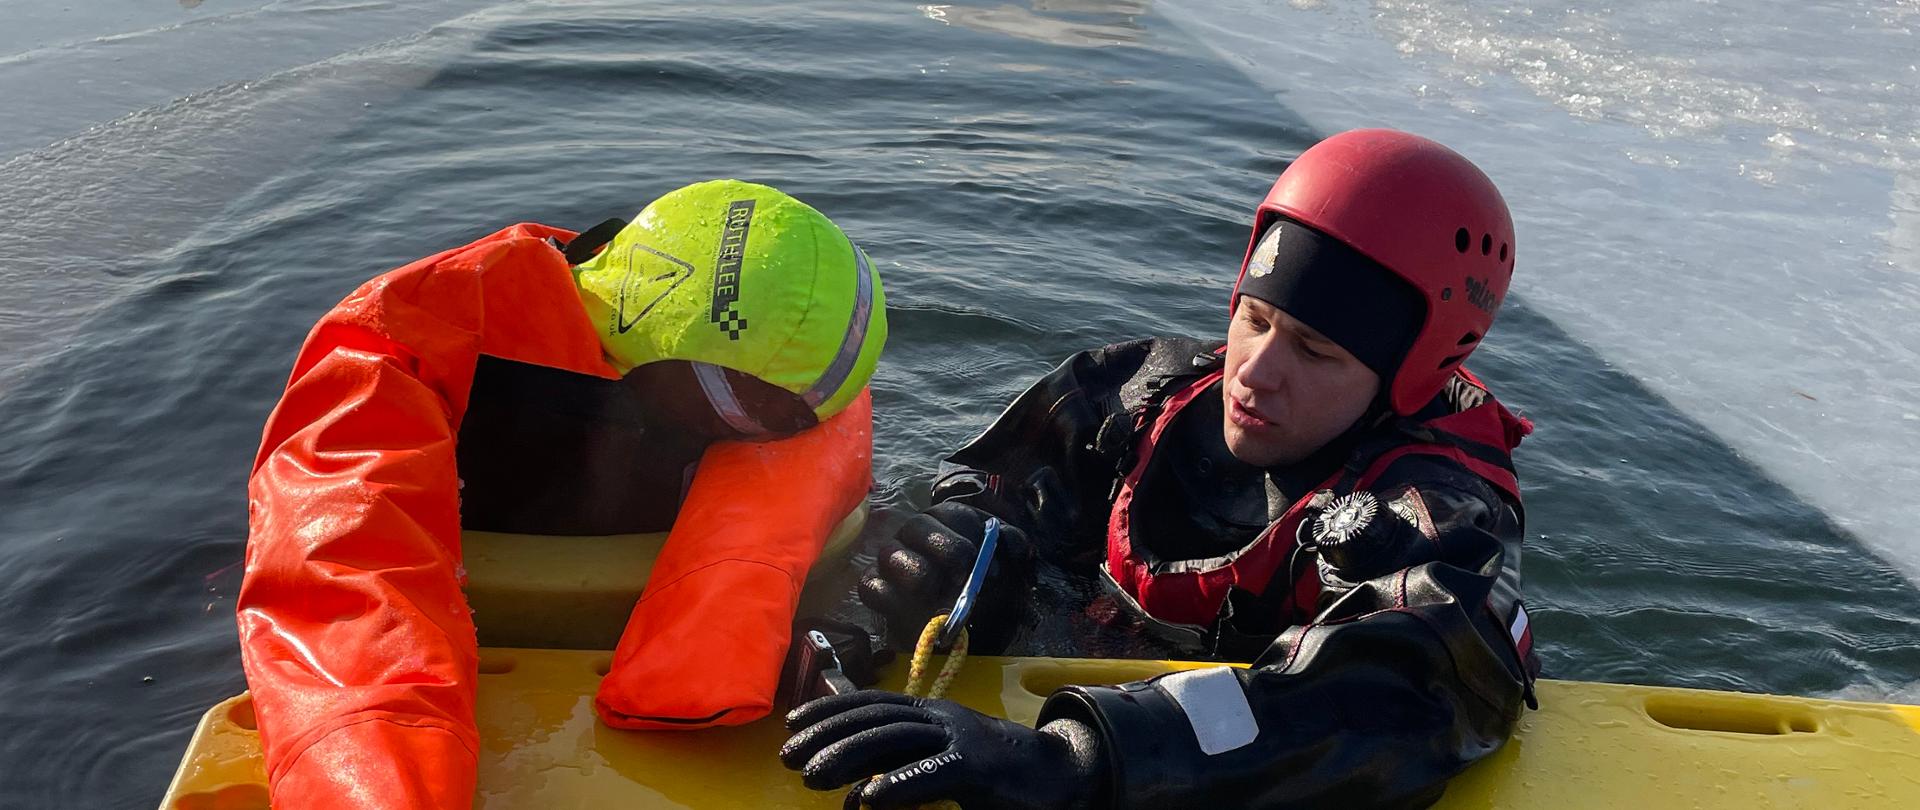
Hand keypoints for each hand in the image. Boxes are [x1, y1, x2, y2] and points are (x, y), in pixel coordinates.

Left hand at [780, 691, 1104, 809]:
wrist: (1063, 775)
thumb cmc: (999, 777)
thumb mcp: (943, 764)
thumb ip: (902, 772)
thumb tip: (856, 792)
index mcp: (932, 713)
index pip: (871, 703)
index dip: (829, 710)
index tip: (792, 724)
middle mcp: (942, 717)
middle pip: (874, 718)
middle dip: (826, 735)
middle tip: (788, 758)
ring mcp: (961, 738)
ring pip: (893, 739)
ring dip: (847, 757)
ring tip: (811, 777)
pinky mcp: (979, 768)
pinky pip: (931, 774)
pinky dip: (897, 786)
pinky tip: (867, 800)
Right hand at [858, 502, 1032, 649]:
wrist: (973, 634)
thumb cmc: (989, 594)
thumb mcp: (1010, 571)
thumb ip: (1015, 552)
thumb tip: (1019, 550)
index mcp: (949, 520)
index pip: (956, 516)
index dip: (974, 540)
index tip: (993, 572)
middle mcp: (916, 532)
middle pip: (918, 526)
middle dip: (947, 552)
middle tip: (965, 579)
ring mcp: (891, 558)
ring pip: (891, 554)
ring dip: (919, 576)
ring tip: (942, 603)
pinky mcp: (874, 586)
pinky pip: (872, 586)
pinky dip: (894, 602)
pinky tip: (920, 617)